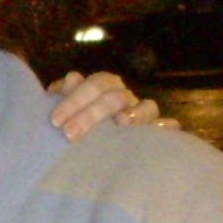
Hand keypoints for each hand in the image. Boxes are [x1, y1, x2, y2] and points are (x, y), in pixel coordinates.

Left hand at [48, 71, 180, 140]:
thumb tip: (71, 79)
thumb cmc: (71, 122)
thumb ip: (64, 95)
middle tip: (70, 134)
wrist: (81, 143)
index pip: (94, 85)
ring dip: (136, 114)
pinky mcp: (153, 132)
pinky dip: (166, 127)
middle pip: (115, 97)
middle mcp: (124, 96)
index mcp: (103, 86)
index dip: (75, 100)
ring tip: (122, 122)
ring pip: (147, 107)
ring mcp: (141, 113)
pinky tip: (164, 130)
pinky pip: (166, 127)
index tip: (56, 121)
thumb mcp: (64, 109)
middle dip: (91, 114)